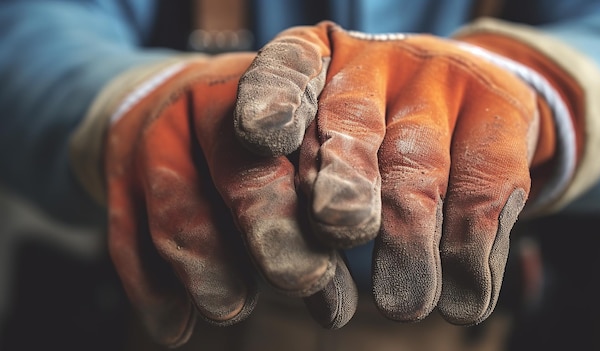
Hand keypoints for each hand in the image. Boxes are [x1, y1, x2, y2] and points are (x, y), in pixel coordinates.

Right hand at [103, 52, 354, 346]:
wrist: (166, 106)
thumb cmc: (257, 134)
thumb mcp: (297, 131)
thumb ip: (334, 179)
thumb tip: (385, 254)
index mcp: (266, 80)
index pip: (293, 110)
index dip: (316, 163)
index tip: (344, 217)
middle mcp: (204, 102)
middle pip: (241, 173)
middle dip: (275, 234)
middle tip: (306, 279)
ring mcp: (153, 141)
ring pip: (180, 217)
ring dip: (212, 274)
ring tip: (235, 307)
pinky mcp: (116, 181)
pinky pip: (128, 242)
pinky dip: (154, 293)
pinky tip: (176, 327)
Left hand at [235, 22, 571, 324]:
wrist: (469, 95)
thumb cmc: (374, 129)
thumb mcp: (324, 138)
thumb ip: (302, 181)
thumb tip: (294, 262)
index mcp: (317, 61)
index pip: (286, 67)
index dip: (272, 99)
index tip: (254, 136)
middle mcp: (377, 64)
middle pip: (352, 122)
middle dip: (344, 178)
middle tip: (337, 225)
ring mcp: (441, 82)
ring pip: (419, 168)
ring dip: (409, 240)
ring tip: (402, 304)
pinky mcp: (503, 108)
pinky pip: (486, 188)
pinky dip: (471, 254)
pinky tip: (462, 298)